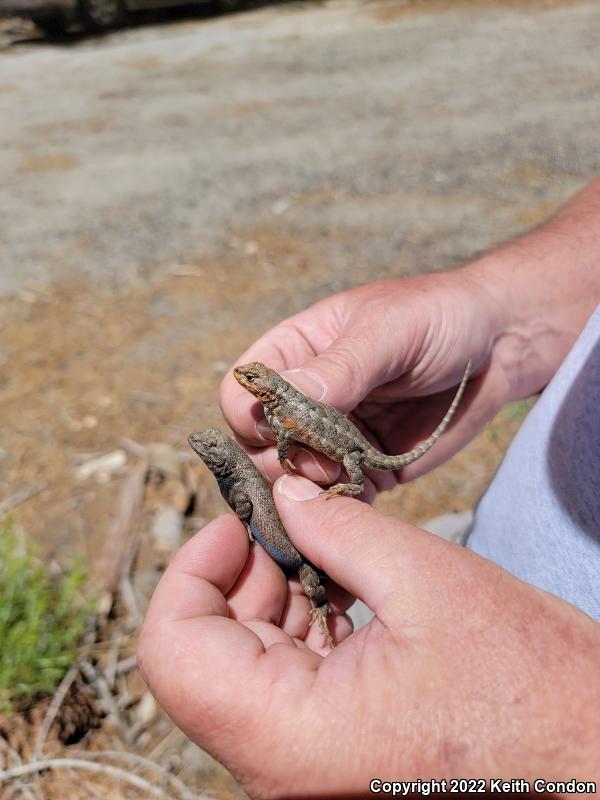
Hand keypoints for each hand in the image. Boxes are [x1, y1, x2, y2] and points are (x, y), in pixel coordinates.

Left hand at [138, 476, 599, 797]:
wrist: (595, 759)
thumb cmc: (534, 690)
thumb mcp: (429, 582)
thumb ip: (338, 528)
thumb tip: (282, 492)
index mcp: (289, 738)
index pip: (172, 652)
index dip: (192, 570)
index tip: (240, 520)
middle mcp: (280, 767)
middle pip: (204, 652)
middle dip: (243, 571)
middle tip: (291, 517)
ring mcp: (304, 764)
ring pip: (244, 662)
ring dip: (275, 592)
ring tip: (327, 545)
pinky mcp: (332, 752)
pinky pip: (287, 679)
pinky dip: (304, 621)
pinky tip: (344, 583)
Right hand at [220, 269, 509, 494]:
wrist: (500, 345)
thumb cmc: (439, 317)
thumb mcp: (389, 330)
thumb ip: (339, 366)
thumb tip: (282, 400)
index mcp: (296, 352)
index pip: (241, 395)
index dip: (252, 418)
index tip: (286, 430)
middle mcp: (306, 399)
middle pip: (259, 446)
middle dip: (282, 463)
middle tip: (322, 465)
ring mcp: (333, 437)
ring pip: (293, 480)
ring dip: (310, 492)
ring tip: (346, 481)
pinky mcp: (365, 468)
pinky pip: (337, 500)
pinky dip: (342, 512)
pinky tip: (363, 506)